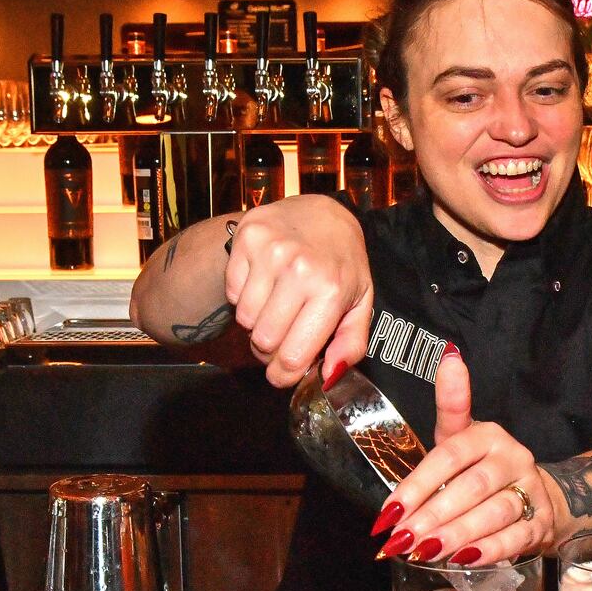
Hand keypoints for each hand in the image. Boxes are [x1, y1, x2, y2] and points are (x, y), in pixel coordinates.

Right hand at [224, 195, 372, 387]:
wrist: (323, 213)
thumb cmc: (342, 264)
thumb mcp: (360, 303)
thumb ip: (350, 344)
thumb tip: (328, 377)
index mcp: (331, 290)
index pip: (293, 356)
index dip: (284, 375)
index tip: (283, 373)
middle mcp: (299, 269)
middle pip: (263, 342)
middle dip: (270, 349)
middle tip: (283, 335)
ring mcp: (270, 250)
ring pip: (244, 319)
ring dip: (257, 321)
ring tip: (276, 305)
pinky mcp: (247, 237)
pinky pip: (232, 292)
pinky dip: (244, 296)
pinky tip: (264, 283)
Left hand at [373, 347, 556, 566]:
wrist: (538, 496)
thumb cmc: (484, 468)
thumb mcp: (462, 437)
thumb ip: (450, 405)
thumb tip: (449, 356)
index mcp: (487, 435)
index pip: (448, 456)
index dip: (417, 485)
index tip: (389, 510)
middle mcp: (513, 458)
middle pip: (471, 487)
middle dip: (433, 515)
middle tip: (402, 538)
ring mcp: (530, 491)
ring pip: (494, 513)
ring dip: (457, 534)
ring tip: (425, 551)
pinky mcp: (541, 522)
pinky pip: (515, 538)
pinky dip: (487, 550)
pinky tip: (461, 560)